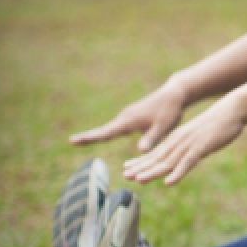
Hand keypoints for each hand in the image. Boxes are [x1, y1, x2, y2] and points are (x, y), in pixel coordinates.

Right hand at [70, 82, 186, 151]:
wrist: (174, 95)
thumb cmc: (170, 112)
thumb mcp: (163, 128)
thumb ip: (151, 139)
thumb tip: (141, 151)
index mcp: (128, 121)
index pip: (105, 132)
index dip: (89, 137)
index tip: (73, 140)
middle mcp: (124, 117)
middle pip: (103, 130)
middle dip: (88, 136)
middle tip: (71, 141)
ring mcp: (127, 116)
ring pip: (110, 129)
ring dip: (97, 134)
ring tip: (80, 140)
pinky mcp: (132, 116)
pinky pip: (118, 127)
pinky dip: (108, 132)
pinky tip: (104, 136)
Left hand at [121, 97, 244, 184]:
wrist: (231, 110)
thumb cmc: (216, 124)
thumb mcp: (197, 136)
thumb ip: (187, 146)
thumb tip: (182, 156)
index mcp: (177, 138)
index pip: (155, 152)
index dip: (140, 162)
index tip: (126, 170)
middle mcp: (179, 141)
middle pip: (157, 158)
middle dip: (140, 168)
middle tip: (125, 176)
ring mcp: (189, 144)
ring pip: (168, 161)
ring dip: (153, 172)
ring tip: (139, 180)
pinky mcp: (201, 147)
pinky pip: (187, 163)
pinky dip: (178, 173)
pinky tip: (169, 182)